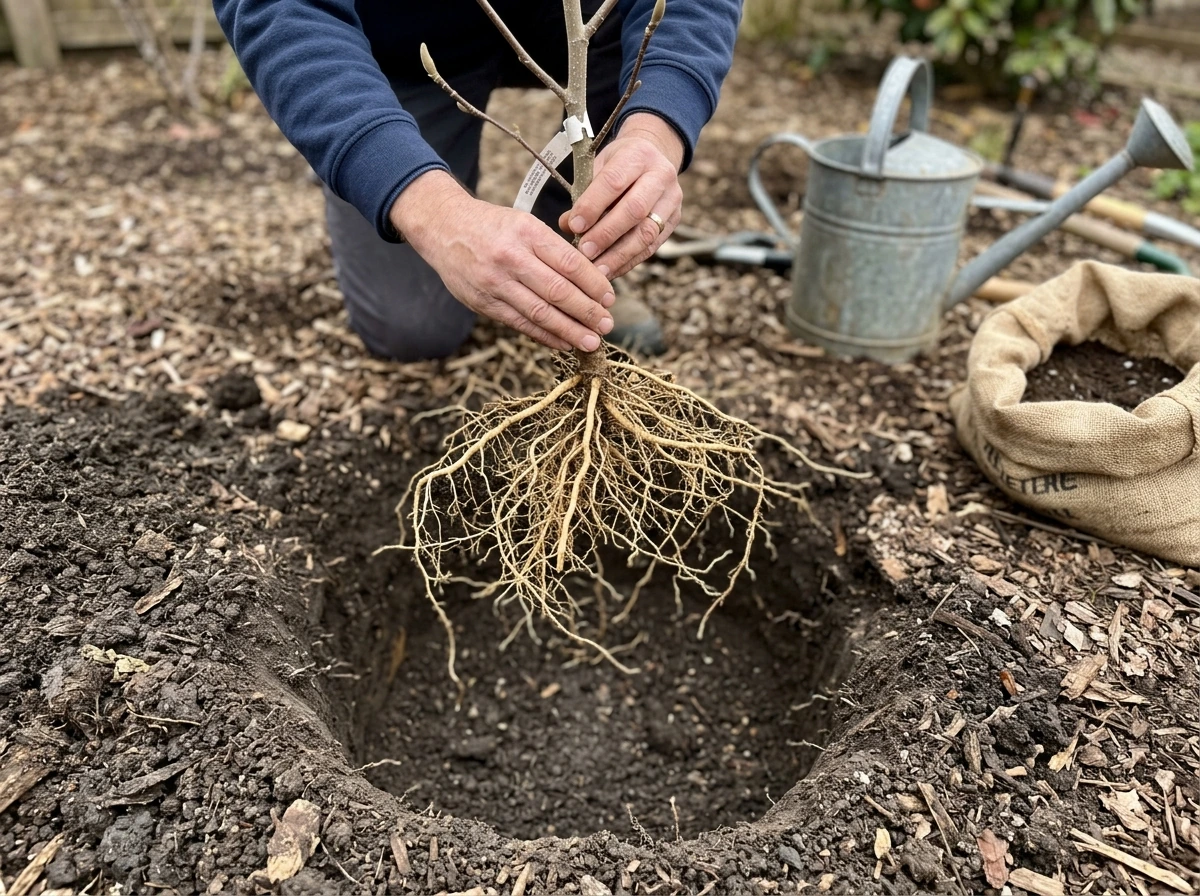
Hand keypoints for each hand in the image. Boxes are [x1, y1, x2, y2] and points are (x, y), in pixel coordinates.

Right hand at [391, 171, 614, 352]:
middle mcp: (511, 258)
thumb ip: (552, 249)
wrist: (443, 227)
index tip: (610, 298)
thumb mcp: (524, 223)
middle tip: (607, 325)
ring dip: (569, 331)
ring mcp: (495, 283)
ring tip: (590, 341)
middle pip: (557, 291)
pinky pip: (520, 324)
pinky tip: (563, 343)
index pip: (569, 263)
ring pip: (539, 313)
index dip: (594, 284)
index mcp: (526, 232)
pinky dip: (544, 336)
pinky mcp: (483, 302)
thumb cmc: (493, 226)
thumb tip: (590, 280)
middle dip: (587, 312)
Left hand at [559, 112, 684, 279]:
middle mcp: (661, 176)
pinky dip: (629, 262)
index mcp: (638, 155)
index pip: (614, 182)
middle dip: (607, 234)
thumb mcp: (598, 167)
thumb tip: (566, 225)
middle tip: (584, 252)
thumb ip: (583, 194)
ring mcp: (671, 200)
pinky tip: (610, 271)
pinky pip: (651, 247)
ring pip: (647, 233)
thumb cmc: (619, 164)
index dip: (593, 206)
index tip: (574, 226)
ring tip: (597, 270)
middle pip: (635, 210)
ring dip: (619, 255)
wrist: (653, 157)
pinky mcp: (674, 221)